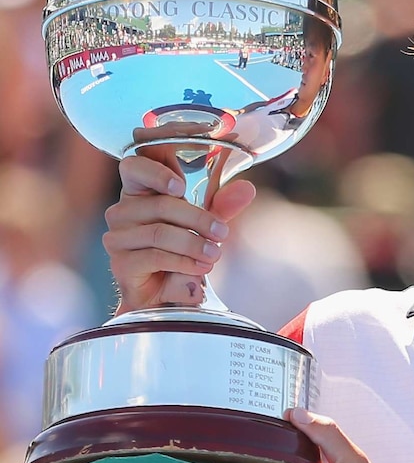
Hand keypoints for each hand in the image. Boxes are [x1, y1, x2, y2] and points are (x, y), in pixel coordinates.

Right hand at [102, 152, 255, 310]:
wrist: (166, 296)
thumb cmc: (180, 253)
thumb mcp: (203, 225)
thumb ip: (221, 206)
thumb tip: (246, 189)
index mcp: (138, 193)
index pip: (134, 167)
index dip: (156, 172)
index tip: (181, 187)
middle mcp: (122, 212)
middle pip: (161, 205)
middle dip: (198, 219)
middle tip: (222, 233)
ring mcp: (118, 238)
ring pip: (160, 233)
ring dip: (193, 244)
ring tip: (214, 254)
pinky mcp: (121, 263)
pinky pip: (156, 257)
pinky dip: (183, 262)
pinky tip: (200, 267)